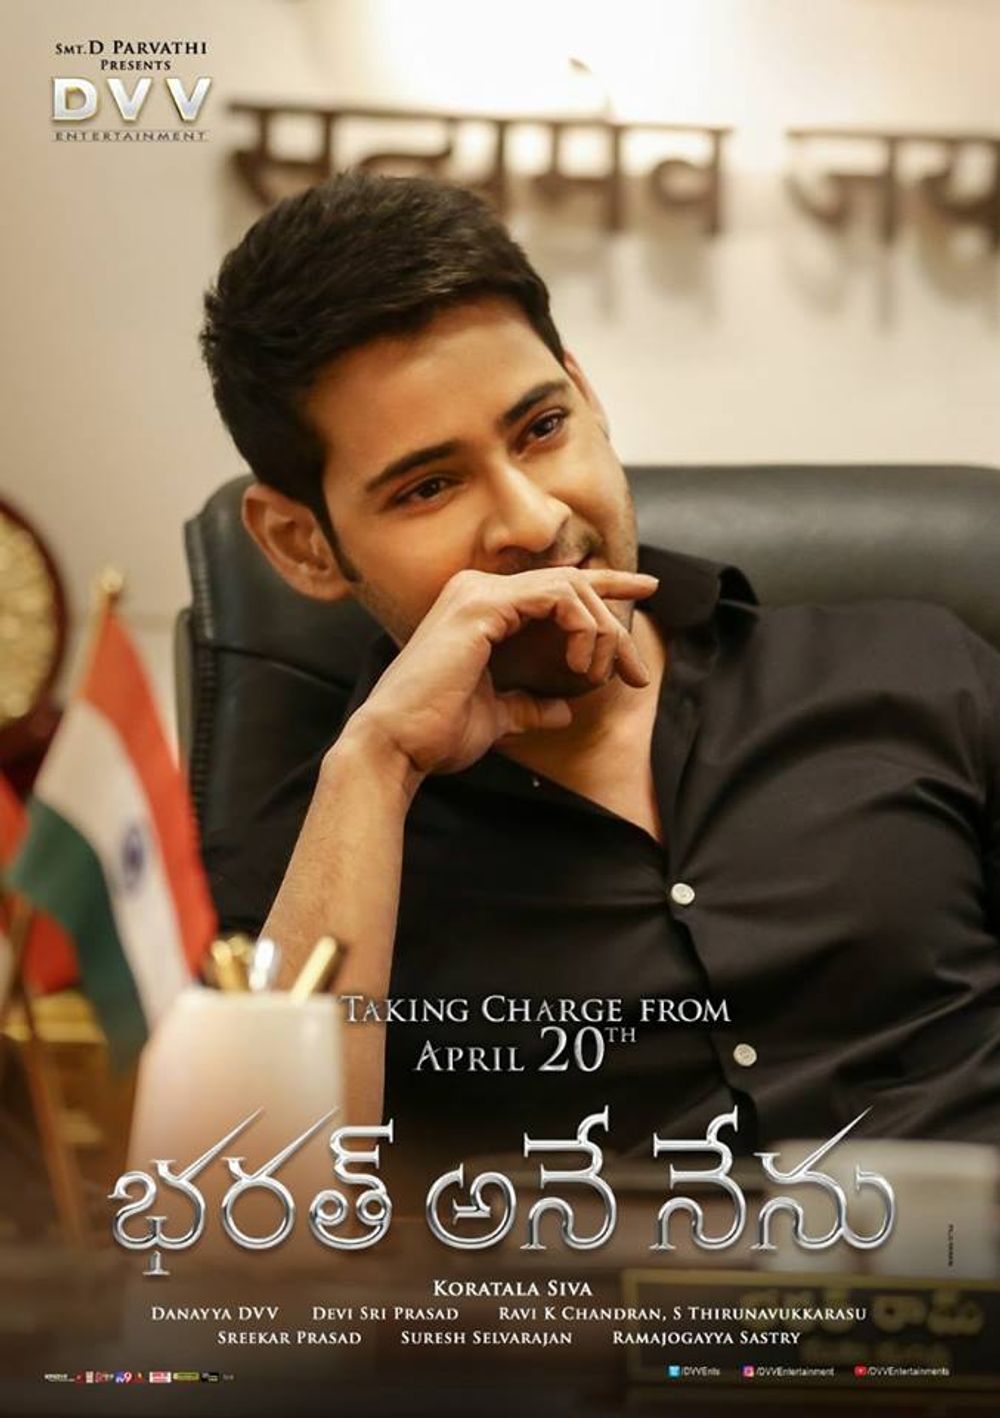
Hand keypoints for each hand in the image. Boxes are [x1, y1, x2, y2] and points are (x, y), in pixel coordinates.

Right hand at [342, 565, 658, 778]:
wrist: (396, 747)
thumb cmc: (436, 734)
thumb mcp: (496, 717)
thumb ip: (528, 707)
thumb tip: (562, 711)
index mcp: (480, 609)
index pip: (556, 586)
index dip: (607, 586)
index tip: (648, 592)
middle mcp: (477, 590)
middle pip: (574, 584)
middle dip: (617, 626)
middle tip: (637, 673)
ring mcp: (477, 593)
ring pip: (572, 587)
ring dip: (602, 632)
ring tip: (602, 676)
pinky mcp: (482, 606)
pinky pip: (558, 597)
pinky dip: (583, 627)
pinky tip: (583, 664)